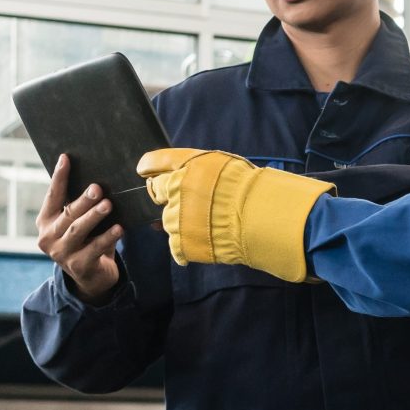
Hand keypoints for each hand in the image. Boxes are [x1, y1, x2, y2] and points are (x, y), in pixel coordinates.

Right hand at [36, 156, 121, 303]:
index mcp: (45, 221)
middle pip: (67, 214)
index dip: (59, 177)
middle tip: (97, 188)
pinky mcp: (78, 266)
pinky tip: (120, 228)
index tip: (66, 158)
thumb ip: (80, 206)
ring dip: (94, 216)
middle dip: (83, 200)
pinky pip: (95, 248)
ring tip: (108, 204)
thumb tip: (98, 179)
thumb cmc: (86, 240)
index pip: (52, 196)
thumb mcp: (78, 222)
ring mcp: (61, 253)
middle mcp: (48, 237)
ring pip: (78, 230)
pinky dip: (108, 237)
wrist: (91, 277)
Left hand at [140, 147, 331, 282]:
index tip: (147, 171)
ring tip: (206, 223)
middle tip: (190, 202)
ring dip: (181, 221)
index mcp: (184, 166)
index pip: (153, 163)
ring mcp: (176, 218)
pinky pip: (175, 246)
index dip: (149, 168)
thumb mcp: (223, 163)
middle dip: (167, 196)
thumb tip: (176, 170)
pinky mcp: (182, 243)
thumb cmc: (249, 188)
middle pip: (156, 193)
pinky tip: (202, 241)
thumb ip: (194, 165)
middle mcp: (174, 189)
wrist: (262, 218)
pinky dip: (185, 246)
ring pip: (167, 220)